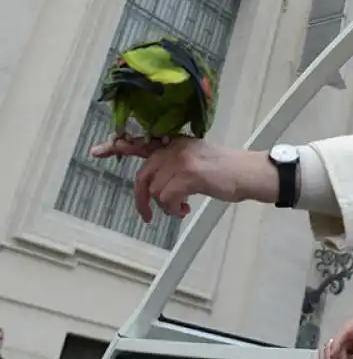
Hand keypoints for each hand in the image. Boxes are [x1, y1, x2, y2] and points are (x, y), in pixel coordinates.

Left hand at [89, 135, 277, 221]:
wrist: (249, 174)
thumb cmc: (227, 171)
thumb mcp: (197, 159)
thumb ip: (175, 164)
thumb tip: (157, 185)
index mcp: (176, 143)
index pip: (142, 142)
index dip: (118, 146)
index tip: (98, 151)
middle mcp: (175, 148)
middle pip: (143, 175)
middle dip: (141, 199)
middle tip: (147, 216)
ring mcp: (181, 160)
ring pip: (155, 190)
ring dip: (166, 206)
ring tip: (181, 209)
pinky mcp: (188, 175)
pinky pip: (166, 198)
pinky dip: (173, 209)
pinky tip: (185, 210)